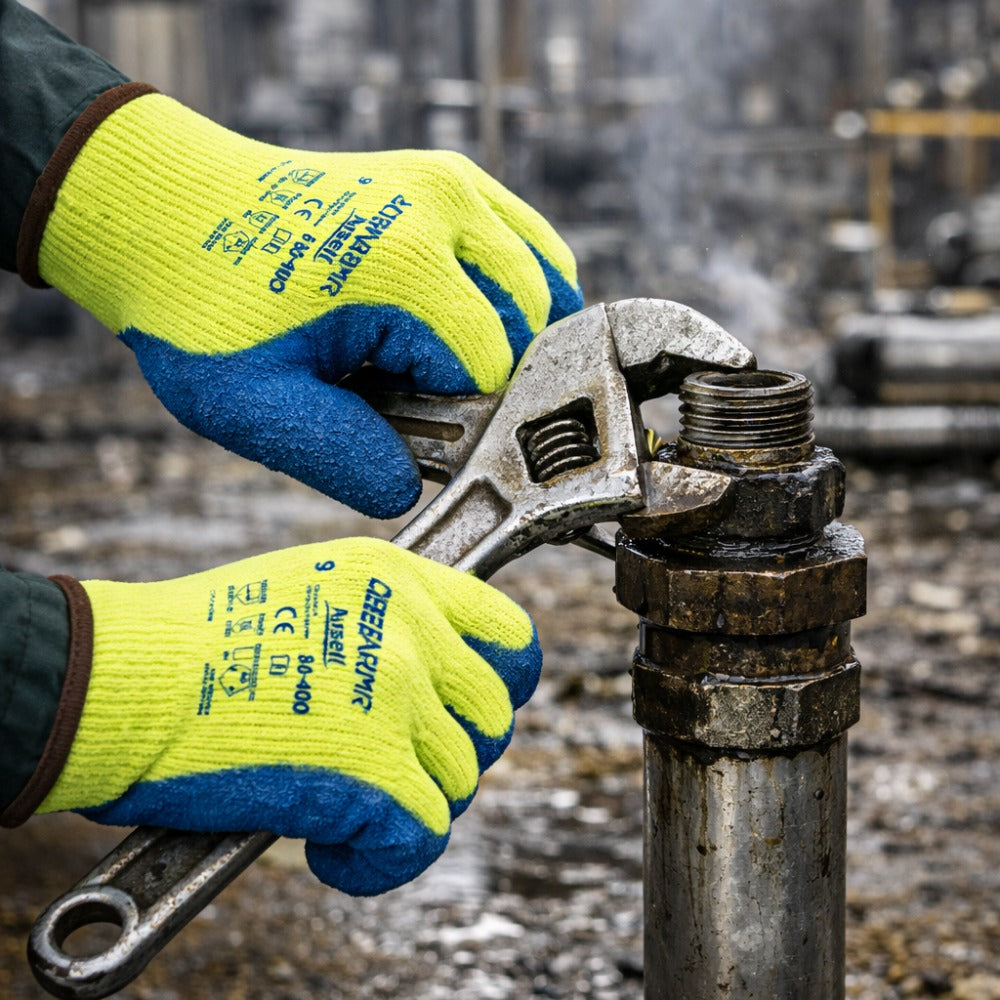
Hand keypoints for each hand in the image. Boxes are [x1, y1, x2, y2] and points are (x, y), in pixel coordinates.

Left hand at [28, 88, 582, 515]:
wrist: (162, 212)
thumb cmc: (202, 309)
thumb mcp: (257, 409)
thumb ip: (346, 460)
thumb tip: (411, 489)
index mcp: (404, 266)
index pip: (493, 372)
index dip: (460, 417)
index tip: (407, 427)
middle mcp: (444, 209)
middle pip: (533, 326)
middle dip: (491, 376)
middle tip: (414, 396)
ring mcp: (450, 182)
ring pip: (546, 282)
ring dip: (516, 336)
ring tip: (438, 359)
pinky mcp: (447, 176)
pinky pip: (528, 244)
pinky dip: (518, 292)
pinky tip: (465, 321)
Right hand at [38, 538, 540, 894]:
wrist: (126, 679)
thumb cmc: (194, 640)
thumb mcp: (309, 586)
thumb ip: (378, 618)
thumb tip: (422, 672)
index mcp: (398, 580)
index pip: (509, 635)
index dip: (503, 681)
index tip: (473, 708)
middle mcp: (411, 632)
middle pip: (493, 717)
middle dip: (452, 751)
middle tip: (395, 767)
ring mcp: (397, 699)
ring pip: (459, 781)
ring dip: (410, 806)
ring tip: (345, 808)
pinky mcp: (372, 772)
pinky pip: (424, 838)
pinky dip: (382, 860)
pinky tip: (334, 850)